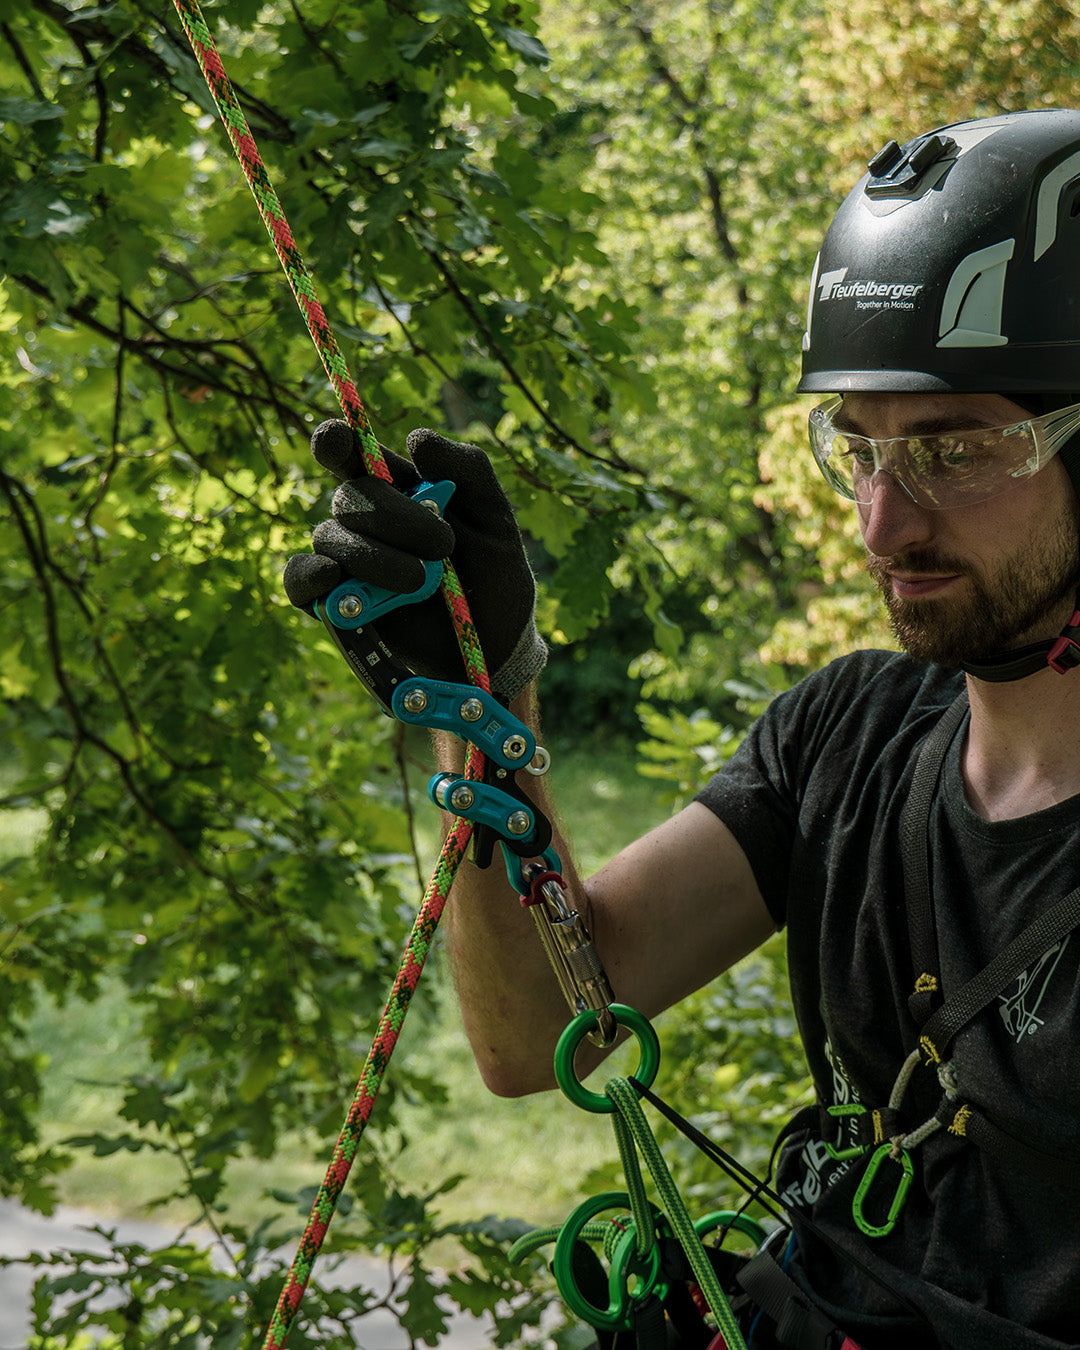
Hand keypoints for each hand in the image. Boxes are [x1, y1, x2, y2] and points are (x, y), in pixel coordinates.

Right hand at [283, 421, 546, 701]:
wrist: (494, 645)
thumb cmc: (494, 576)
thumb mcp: (496, 518)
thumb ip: (469, 470)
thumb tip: (416, 438)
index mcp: (399, 489)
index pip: (352, 453)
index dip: (337, 441)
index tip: (336, 438)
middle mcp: (365, 521)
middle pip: (350, 497)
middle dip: (394, 515)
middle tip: (443, 544)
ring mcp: (347, 562)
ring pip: (331, 538)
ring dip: (376, 556)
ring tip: (421, 582)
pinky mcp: (334, 603)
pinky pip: (300, 580)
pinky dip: (311, 576)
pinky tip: (335, 580)